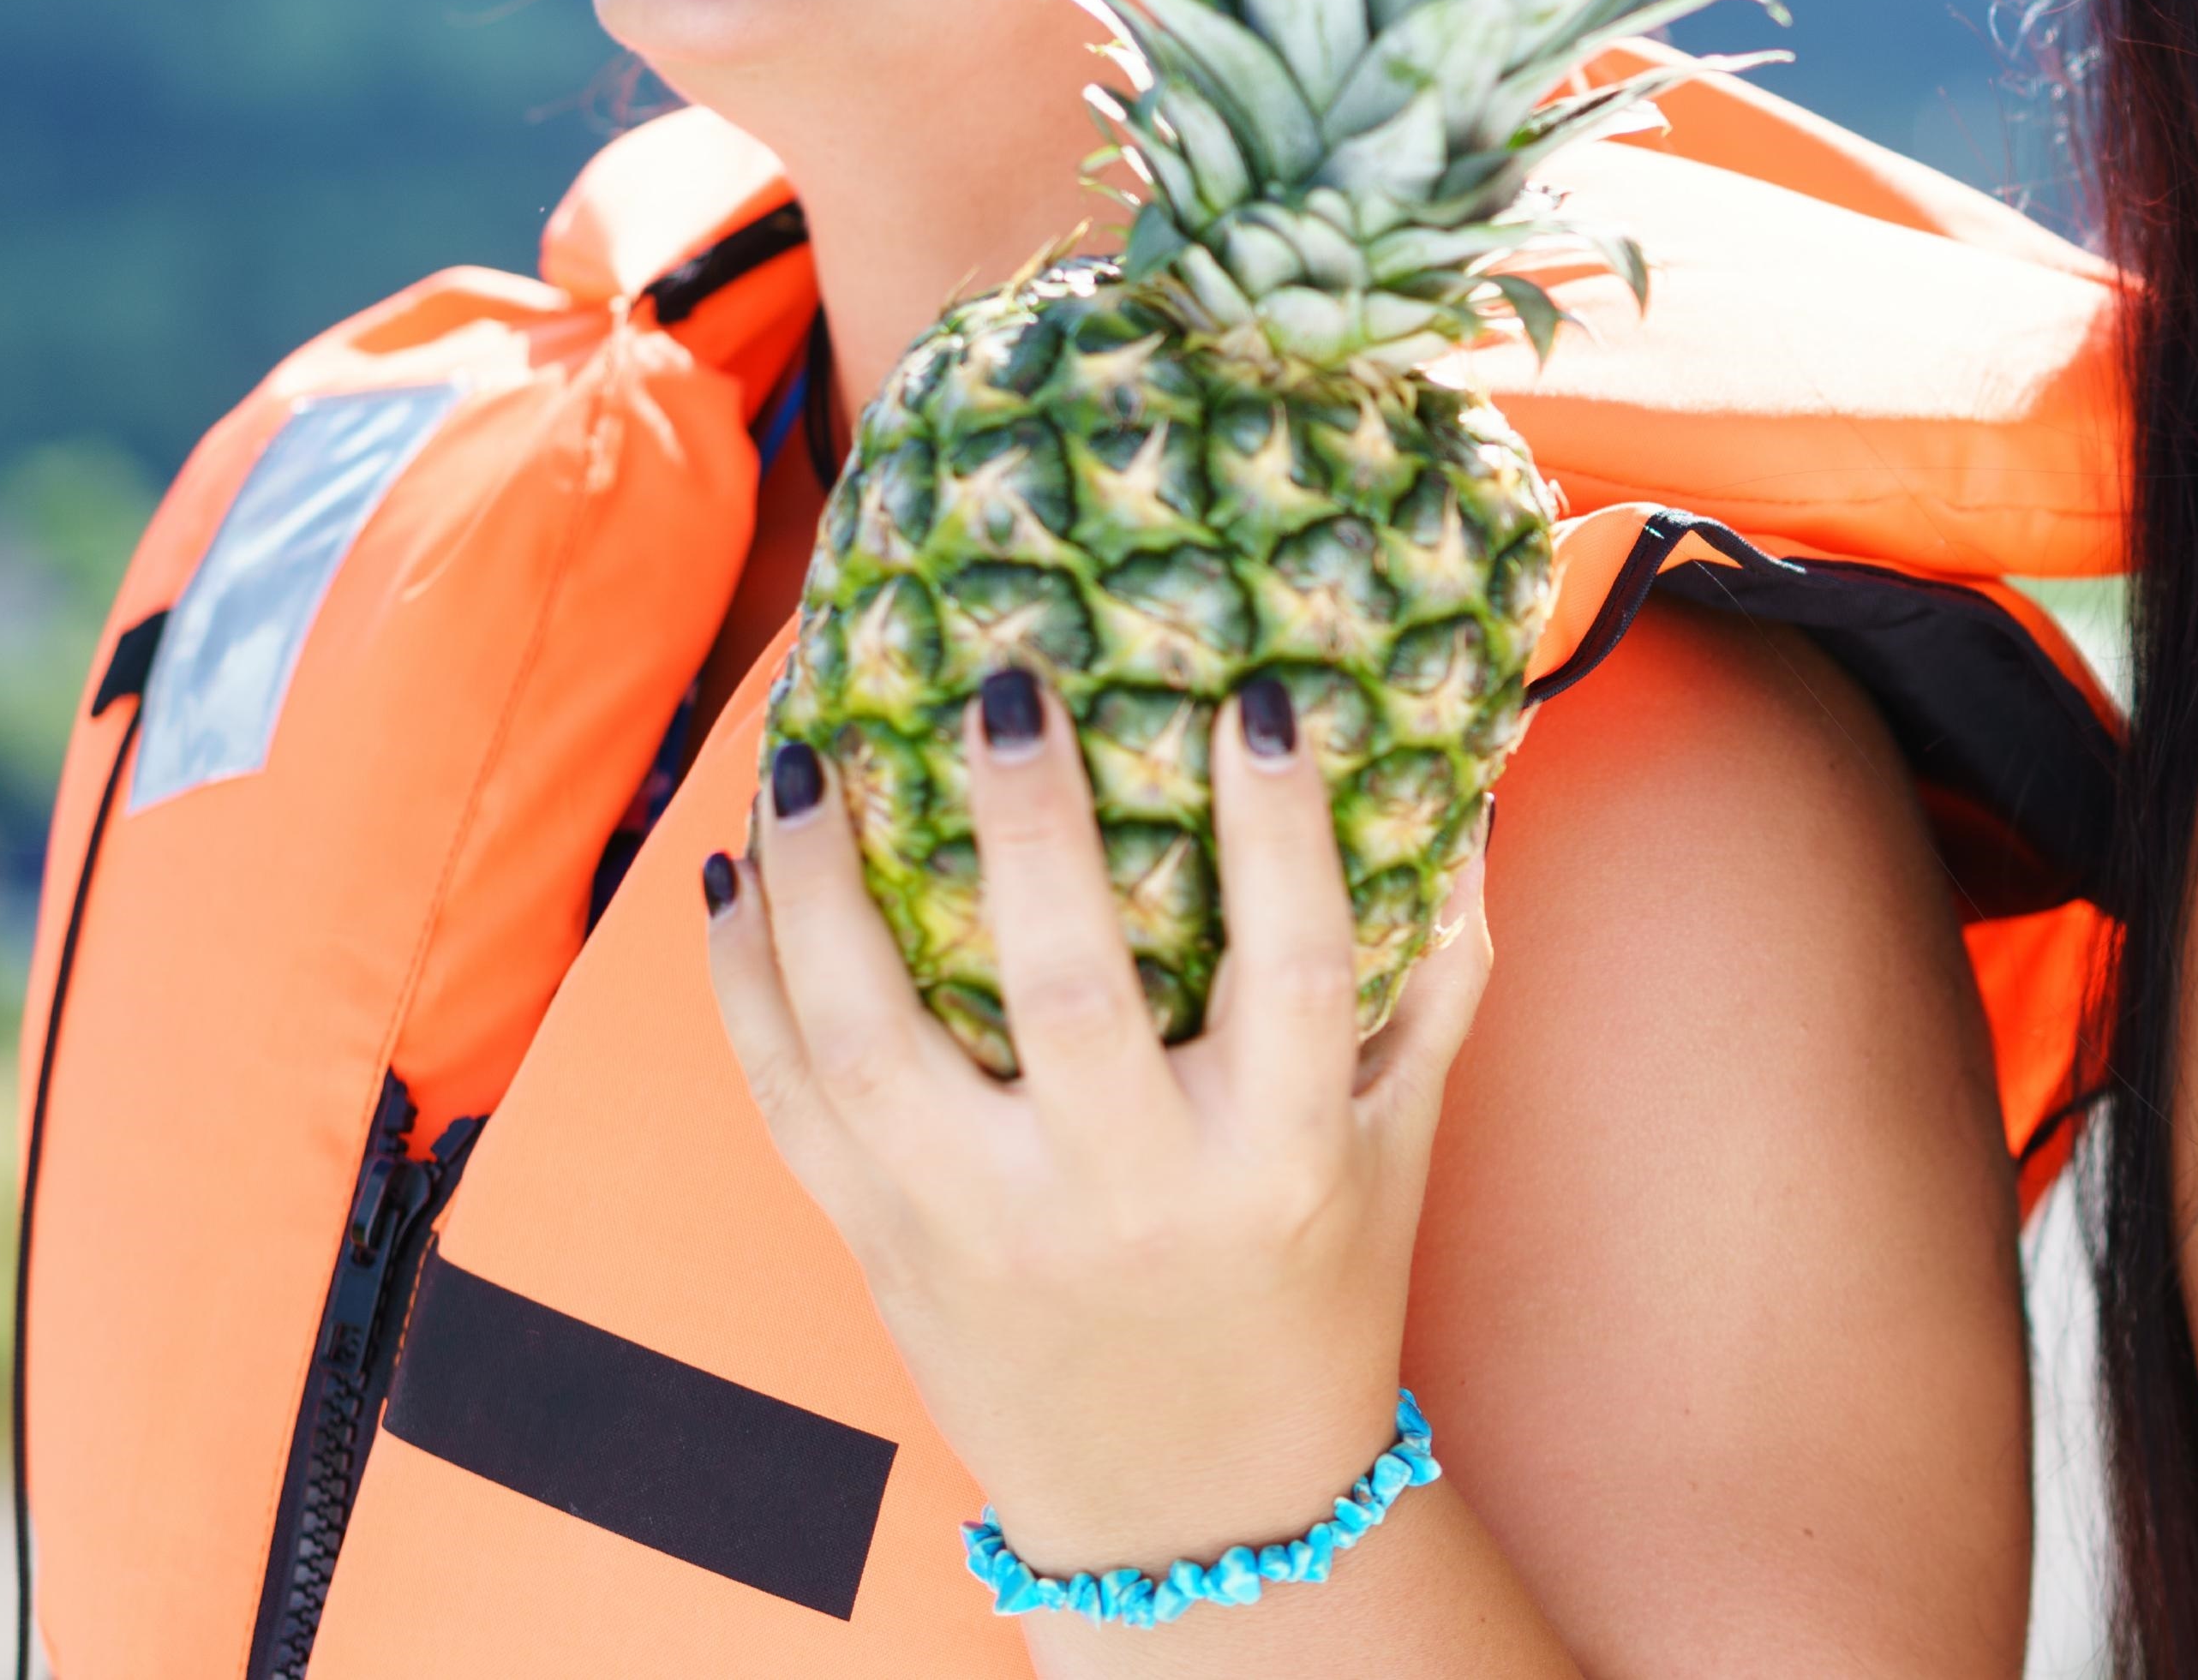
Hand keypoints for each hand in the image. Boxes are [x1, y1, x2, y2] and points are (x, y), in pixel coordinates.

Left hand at [705, 667, 1488, 1578]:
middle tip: (1006, 682)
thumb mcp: (1398, 1147)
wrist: (1197, 1514)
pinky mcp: (884, 1248)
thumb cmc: (1311, 1299)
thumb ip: (1432, 978)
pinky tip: (732, 875)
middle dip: (1028, 821)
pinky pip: (787, 1103)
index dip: (1278, 828)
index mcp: (1276, 1160)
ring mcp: (987, 1226)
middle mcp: (1130, 1196)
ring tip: (809, 755)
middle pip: (1066, 987)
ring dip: (825, 885)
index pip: (1294, 966)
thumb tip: (1465, 792)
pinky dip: (745, 983)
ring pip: (874, 1038)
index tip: (1258, 696)